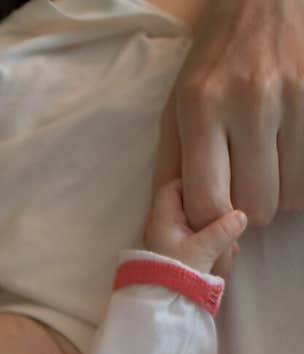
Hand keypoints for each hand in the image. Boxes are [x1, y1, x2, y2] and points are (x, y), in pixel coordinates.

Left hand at [143, 178, 245, 273]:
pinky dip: (206, 244)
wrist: (165, 306)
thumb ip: (224, 230)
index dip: (190, 183)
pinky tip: (224, 254)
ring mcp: (165, 245)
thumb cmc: (180, 273)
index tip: (211, 186)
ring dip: (211, 231)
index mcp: (162, 221)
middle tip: (227, 217)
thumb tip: (241, 216)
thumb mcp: (204, 249)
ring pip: (190, 227)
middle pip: (183, 207)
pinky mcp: (173, 258)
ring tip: (230, 243)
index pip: (171, 189)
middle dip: (208, 212)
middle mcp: (159, 230)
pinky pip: (191, 243)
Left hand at [153, 0, 303, 228]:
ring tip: (267, 167)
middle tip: (243, 184)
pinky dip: (299, 177)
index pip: (209, 203)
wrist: (262, 0)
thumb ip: (171, 167)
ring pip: (290, 196)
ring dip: (278, 193)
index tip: (215, 213)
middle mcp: (248, 101)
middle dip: (247, 207)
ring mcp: (291, 95)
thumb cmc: (213, 62)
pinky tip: (286, 157)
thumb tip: (171, 223)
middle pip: (254, 207)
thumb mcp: (176, 108)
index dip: (211, 222)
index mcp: (202, 107)